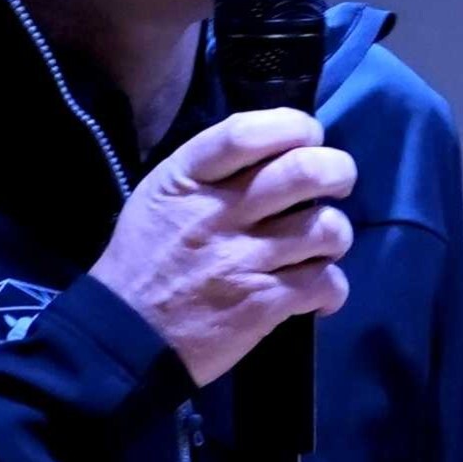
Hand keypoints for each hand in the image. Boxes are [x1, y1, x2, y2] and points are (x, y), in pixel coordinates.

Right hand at [86, 106, 353, 387]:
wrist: (125, 336)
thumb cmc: (146, 260)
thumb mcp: (160, 197)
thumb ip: (211, 171)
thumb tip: (275, 151)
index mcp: (186, 179)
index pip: (246, 132)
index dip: (293, 126)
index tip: (309, 135)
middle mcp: (217, 213)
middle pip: (303, 172)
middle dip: (337, 170)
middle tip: (337, 183)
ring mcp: (242, 260)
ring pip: (325, 228)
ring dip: (336, 235)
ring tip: (322, 245)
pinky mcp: (262, 304)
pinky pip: (325, 282)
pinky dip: (333, 288)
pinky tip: (318, 291)